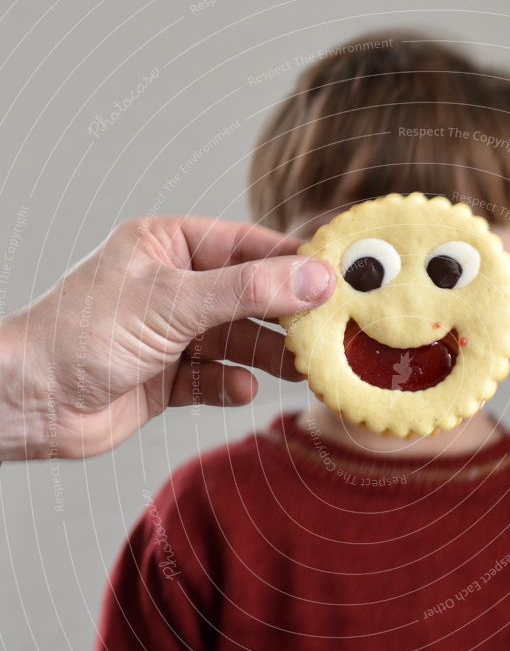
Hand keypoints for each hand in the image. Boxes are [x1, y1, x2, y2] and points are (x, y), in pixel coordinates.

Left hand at [0, 216, 333, 459]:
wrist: (29, 403)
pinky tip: (239, 390)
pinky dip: (231, 385)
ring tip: (301, 369)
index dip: (293, 263)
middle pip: (249, 297)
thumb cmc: (83, 334)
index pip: (247, 246)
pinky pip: (216, 378)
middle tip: (328, 332)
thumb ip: (248, 291)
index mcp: (168, 247)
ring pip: (238, 340)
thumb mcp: (174, 303)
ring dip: (268, 356)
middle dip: (285, 317)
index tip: (337, 280)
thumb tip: (316, 279)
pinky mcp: (169, 377)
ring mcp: (172, 334)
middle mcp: (174, 287)